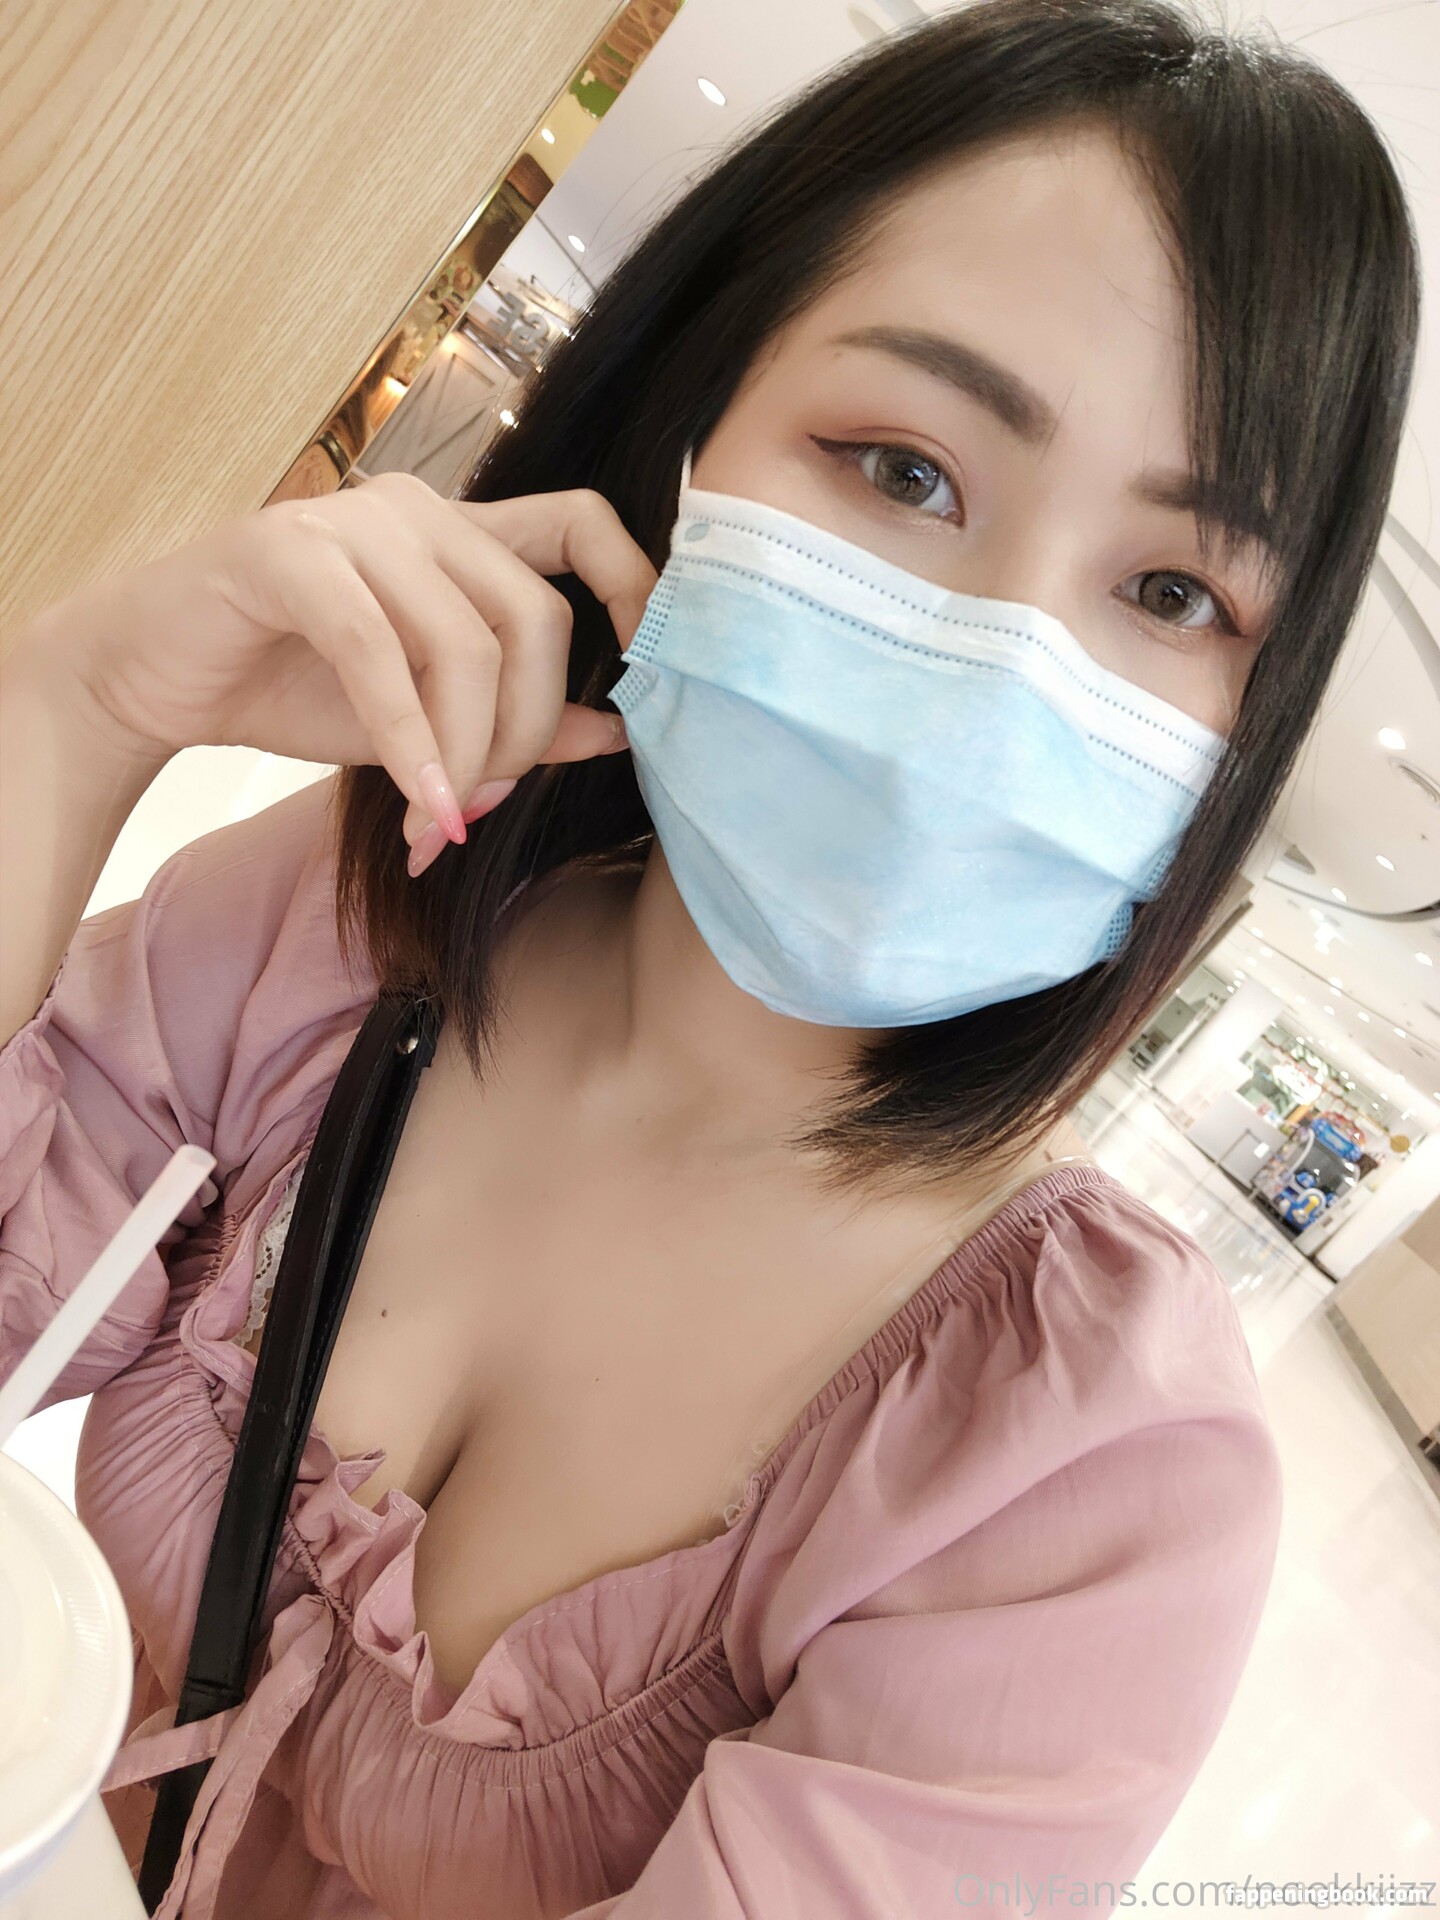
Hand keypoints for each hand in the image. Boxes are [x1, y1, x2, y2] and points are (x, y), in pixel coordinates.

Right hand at [49, 472, 657, 874]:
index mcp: (460, 534)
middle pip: (536, 616)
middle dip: (524, 732)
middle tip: (483, 805)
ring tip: (439, 820)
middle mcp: (417, 510)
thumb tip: (617, 732)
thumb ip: (517, 716)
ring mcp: (351, 521)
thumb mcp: (425, 717)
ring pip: (466, 643)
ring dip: (464, 754)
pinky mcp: (287, 553)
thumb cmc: (289, 688)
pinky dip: (408, 743)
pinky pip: (381, 655)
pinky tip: (417, 806)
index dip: (636, 587)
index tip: (649, 678)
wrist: (150, 681)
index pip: (583, 525)